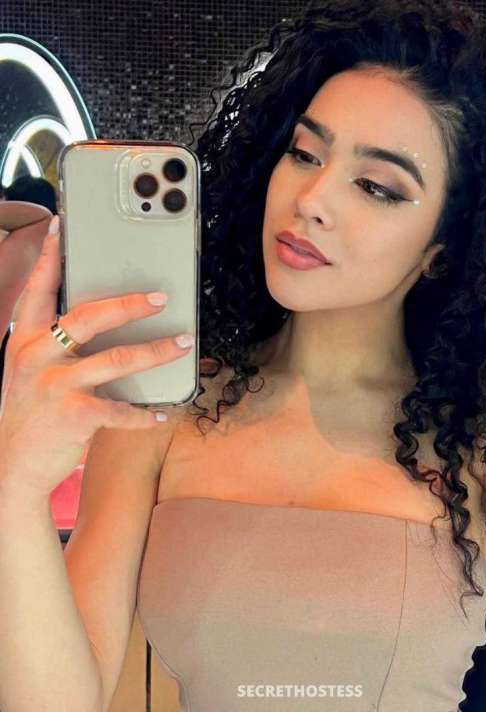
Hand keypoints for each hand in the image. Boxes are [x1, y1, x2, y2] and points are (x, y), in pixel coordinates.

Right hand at [0, 216, 193, 498]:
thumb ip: (53, 345)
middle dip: (130, 304)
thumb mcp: (28, 371)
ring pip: (117, 359)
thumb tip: (101, 323)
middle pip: (89, 317)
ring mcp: (54, 385)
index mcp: (25, 341)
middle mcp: (37, 357)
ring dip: (157, 351)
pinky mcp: (73, 415)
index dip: (48, 257)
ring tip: (182, 344)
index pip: (37, 290)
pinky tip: (162, 412)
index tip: (60, 227)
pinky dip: (144, 412)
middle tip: (161, 297)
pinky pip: (120, 409)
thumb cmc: (29, 413)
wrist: (11, 466)